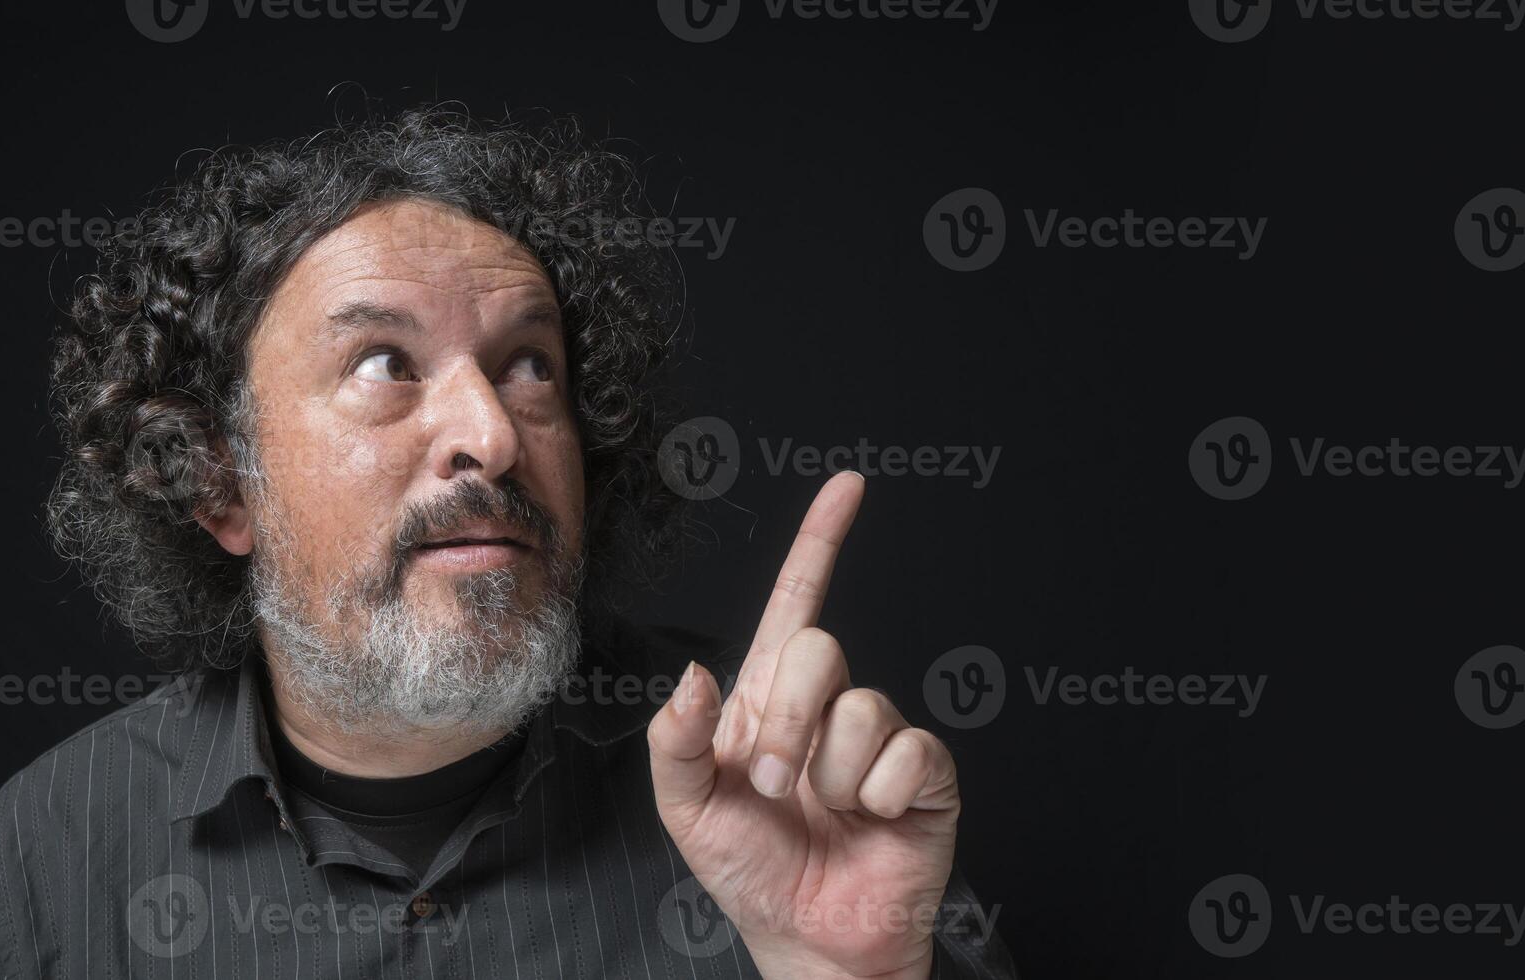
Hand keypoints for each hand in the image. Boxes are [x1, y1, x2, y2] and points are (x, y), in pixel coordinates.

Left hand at [648, 472, 958, 979]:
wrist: (810, 940)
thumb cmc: (750, 872)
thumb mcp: (688, 808)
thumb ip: (677, 739)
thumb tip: (695, 676)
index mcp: (769, 700)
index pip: (796, 603)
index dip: (820, 542)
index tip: (848, 487)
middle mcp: (828, 707)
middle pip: (820, 649)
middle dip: (790, 722)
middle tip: (778, 786)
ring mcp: (880, 737)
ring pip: (862, 708)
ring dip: (831, 774)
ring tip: (825, 812)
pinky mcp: (926, 775)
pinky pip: (907, 754)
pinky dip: (880, 797)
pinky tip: (873, 823)